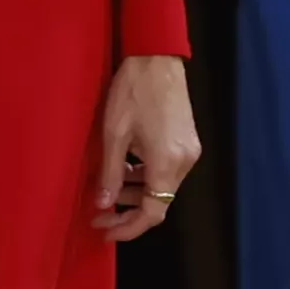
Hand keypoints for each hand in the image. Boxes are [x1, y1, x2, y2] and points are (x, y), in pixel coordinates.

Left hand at [91, 54, 200, 242]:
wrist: (156, 58)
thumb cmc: (131, 91)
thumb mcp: (113, 133)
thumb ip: (110, 172)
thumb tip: (103, 204)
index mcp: (167, 163)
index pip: (153, 213)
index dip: (129, 228)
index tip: (105, 230)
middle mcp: (185, 163)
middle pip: (160, 202)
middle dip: (130, 211)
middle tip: (99, 211)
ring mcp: (190, 152)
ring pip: (164, 186)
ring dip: (138, 193)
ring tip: (107, 192)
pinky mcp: (188, 142)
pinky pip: (168, 170)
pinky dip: (147, 176)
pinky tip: (126, 169)